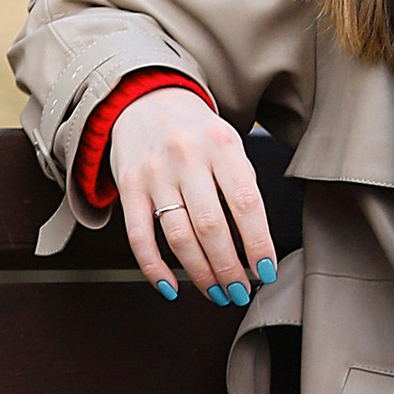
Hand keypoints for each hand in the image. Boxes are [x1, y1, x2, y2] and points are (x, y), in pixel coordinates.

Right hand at [108, 89, 275, 306]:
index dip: (258, 243)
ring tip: (217, 293)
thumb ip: (243, 185)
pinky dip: (155, 268)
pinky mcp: (128, 186)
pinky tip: (171, 287)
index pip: (246, 203)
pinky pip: (139, 236)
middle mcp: (186, 157)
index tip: (266, 271)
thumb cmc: (197, 132)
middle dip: (229, 268)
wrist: (145, 100)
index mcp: (221, 145)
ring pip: (178, 236)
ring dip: (200, 273)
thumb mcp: (229, 145)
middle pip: (211, 226)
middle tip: (241, 290)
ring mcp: (154, 172)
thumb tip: (257, 245)